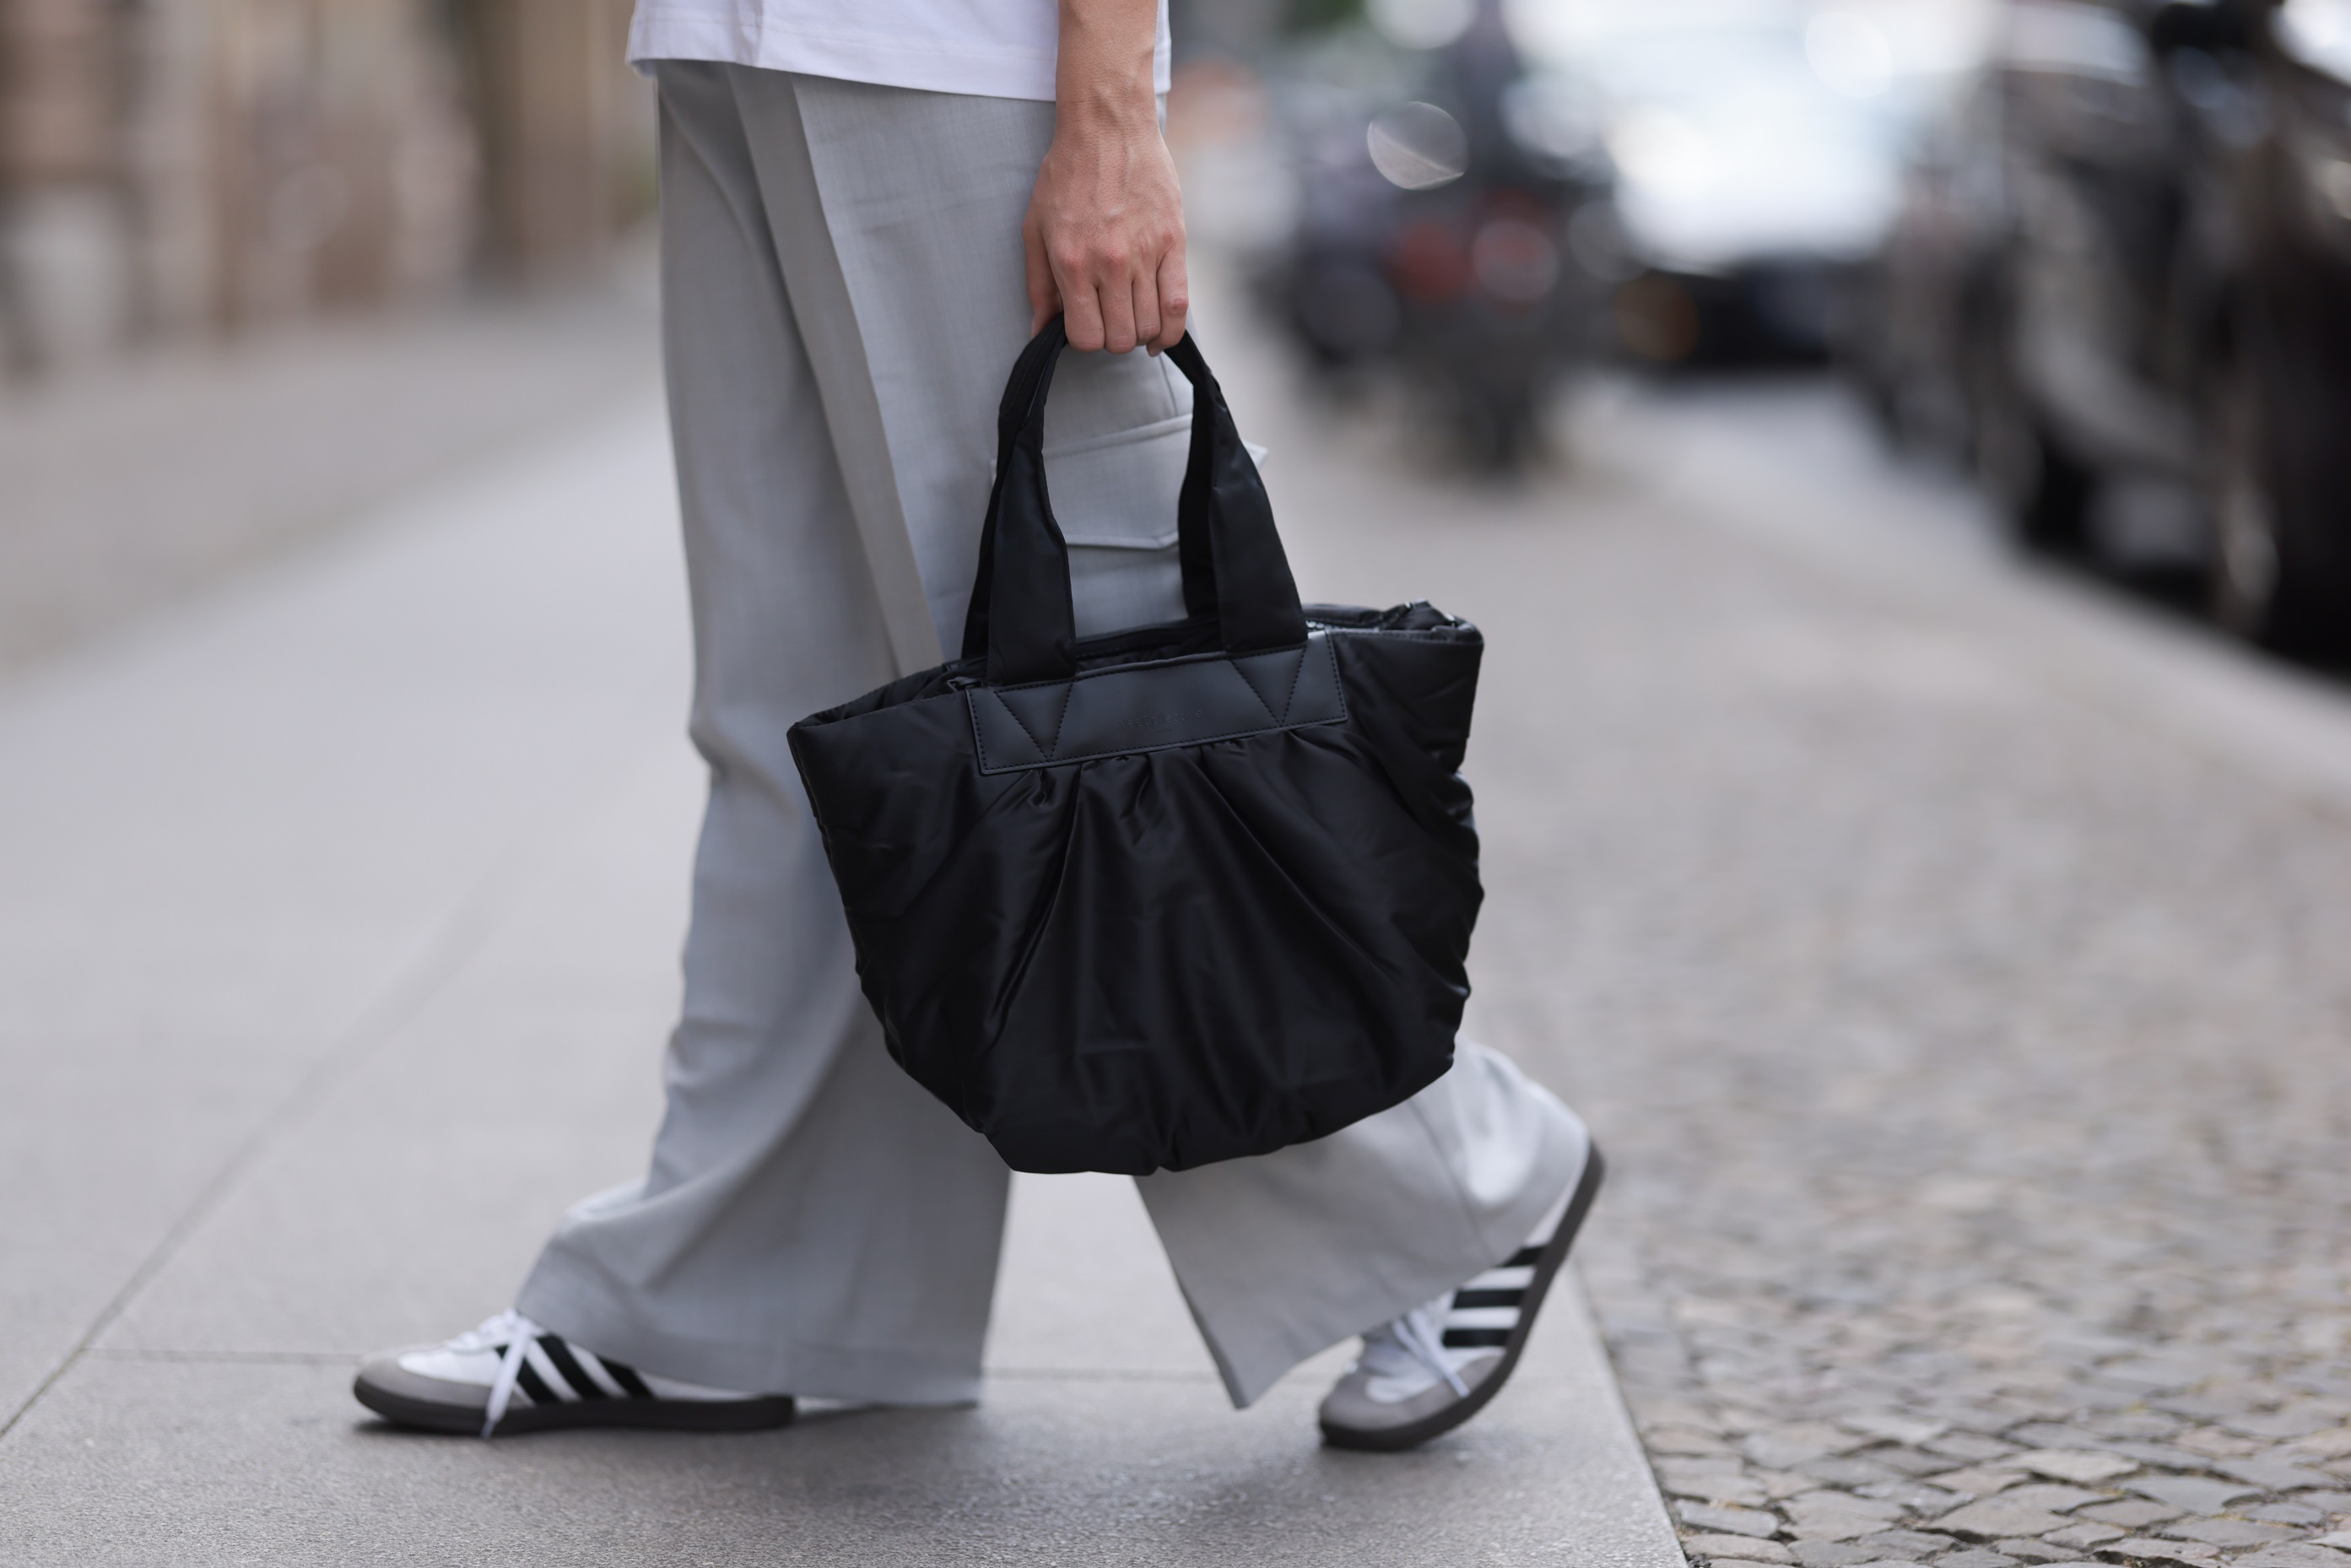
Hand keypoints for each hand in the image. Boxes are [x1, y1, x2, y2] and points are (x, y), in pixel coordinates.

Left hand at [1023, 3, 1187, 354]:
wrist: (1107, 125)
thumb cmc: (1067, 173)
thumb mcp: (1035, 228)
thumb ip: (1038, 285)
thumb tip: (1040, 331)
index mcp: (1072, 262)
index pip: (1085, 336)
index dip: (1084, 339)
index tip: (1085, 324)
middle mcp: (1110, 263)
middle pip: (1119, 338)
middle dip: (1112, 338)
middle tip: (1109, 317)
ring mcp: (1145, 254)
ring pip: (1149, 326)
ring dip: (1139, 332)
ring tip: (1131, 316)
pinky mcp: (1173, 242)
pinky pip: (1179, 304)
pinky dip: (1171, 330)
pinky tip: (1160, 335)